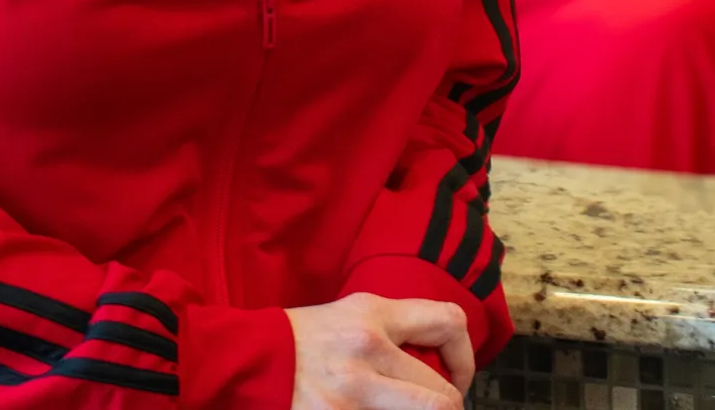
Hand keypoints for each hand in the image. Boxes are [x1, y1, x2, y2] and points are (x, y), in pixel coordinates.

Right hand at [285, 293, 474, 409]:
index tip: (456, 376)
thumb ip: (390, 332)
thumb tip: (437, 360)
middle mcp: (367, 349)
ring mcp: (354, 393)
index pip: (447, 322)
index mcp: (371, 314)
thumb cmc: (300, 339)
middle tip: (436, 408)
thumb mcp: (347, 316)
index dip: (465, 357)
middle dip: (445, 408)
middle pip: (443, 395)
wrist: (249, 359)